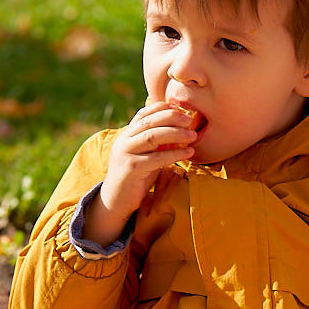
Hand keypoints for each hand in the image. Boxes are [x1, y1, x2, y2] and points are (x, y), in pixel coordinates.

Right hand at [82, 101, 200, 245]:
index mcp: (126, 135)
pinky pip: (156, 158)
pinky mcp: (131, 168)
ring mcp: (125, 153)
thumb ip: (156, 143)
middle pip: (149, 122)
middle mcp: (123, 141)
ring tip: (193, 135)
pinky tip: (188, 152)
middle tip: (189, 119)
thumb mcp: (145, 155)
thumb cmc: (136, 177)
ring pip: (152, 136)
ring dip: (175, 133)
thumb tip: (180, 130)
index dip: (161, 108)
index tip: (179, 107)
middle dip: (171, 117)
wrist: (115, 201)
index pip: (143, 114)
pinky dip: (174, 154)